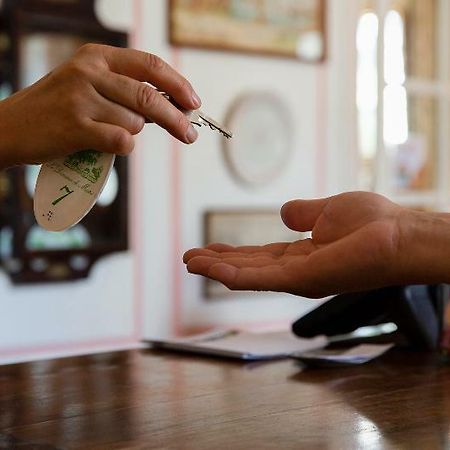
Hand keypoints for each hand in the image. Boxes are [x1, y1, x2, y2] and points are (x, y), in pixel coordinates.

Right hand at [0, 44, 200, 167]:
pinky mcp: (75, 127)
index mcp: (97, 56)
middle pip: (150, 97)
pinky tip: (106, 144)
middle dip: (177, 120)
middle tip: (191, 135)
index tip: (194, 102)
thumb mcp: (88, 85)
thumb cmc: (57, 109)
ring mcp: (81, 98)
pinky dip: (123, 147)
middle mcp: (89, 71)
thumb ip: (124, 91)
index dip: (178, 84)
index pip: (150, 66)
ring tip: (106, 131)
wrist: (11, 127)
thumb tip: (169, 107)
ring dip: (131, 133)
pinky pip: (121, 141)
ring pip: (134, 123)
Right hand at [184, 192, 411, 297]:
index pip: (258, 256)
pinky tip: (210, 269)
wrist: (398, 234)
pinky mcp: (301, 279)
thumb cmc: (372, 223)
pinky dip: (232, 275)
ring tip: (190, 262)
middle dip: (218, 263)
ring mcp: (297, 278)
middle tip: (189, 258)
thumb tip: (284, 212)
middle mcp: (295, 270)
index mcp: (301, 254)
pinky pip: (259, 278)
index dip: (232, 253)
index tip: (209, 249)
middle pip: (248, 268)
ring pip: (247, 275)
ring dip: (217, 270)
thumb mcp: (328, 211)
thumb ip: (303, 213)